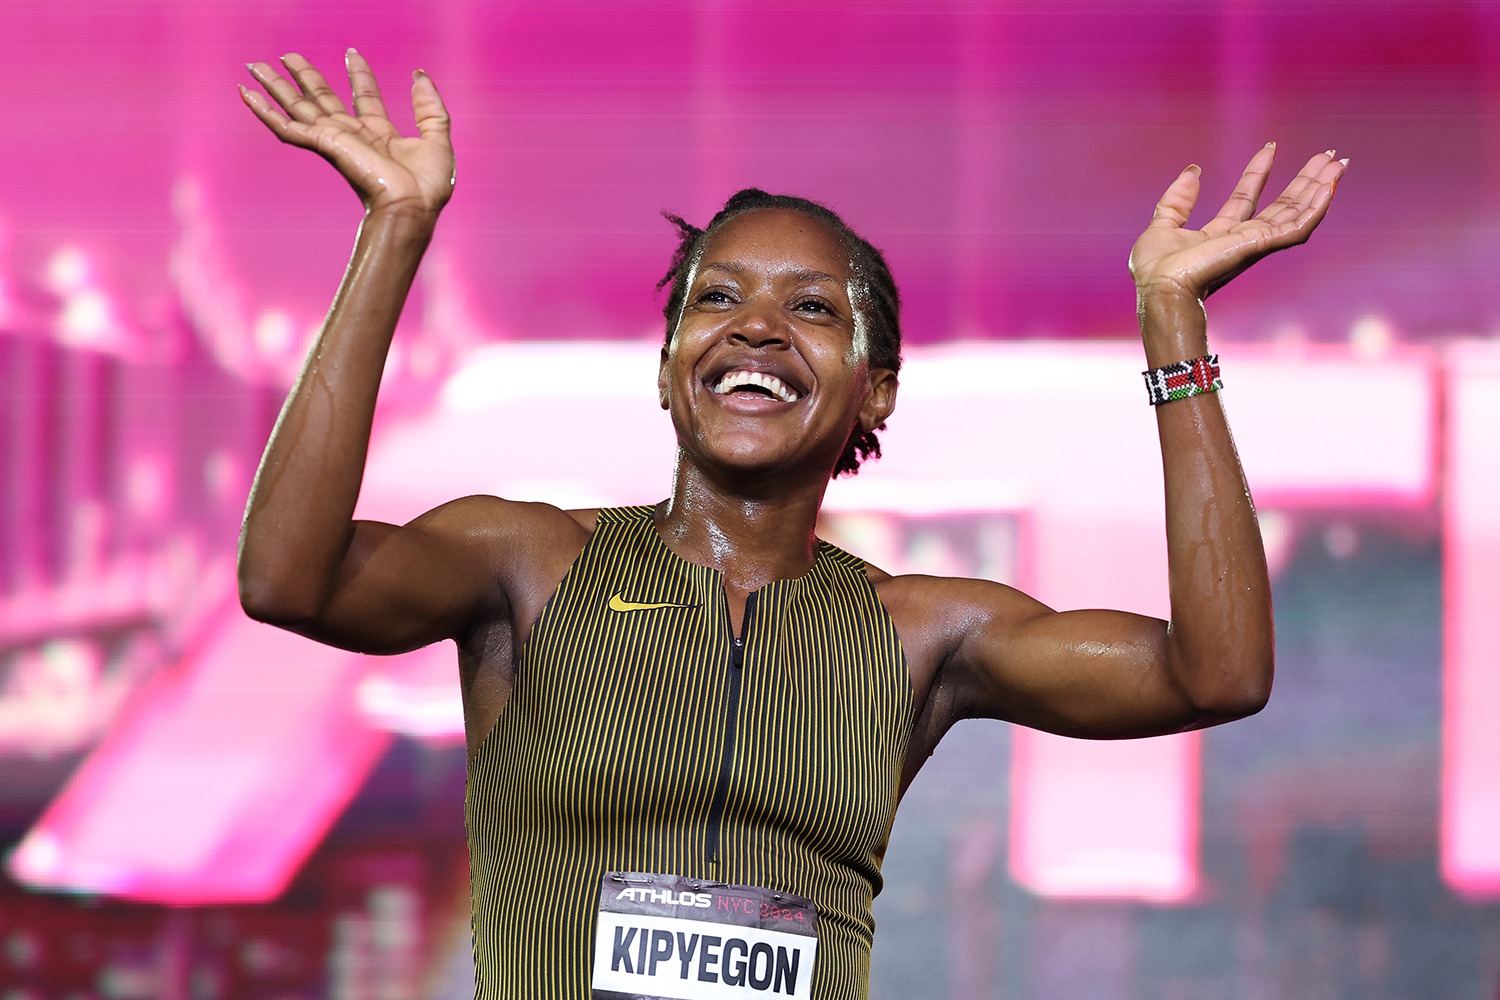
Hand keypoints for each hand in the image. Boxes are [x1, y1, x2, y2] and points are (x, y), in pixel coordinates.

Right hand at [241, 50, 454, 218]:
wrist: (413, 206)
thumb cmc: (427, 186)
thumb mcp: (438, 137)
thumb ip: (430, 106)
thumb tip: (420, 75)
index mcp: (380, 135)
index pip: (364, 97)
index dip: (359, 74)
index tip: (352, 53)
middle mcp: (353, 136)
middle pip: (322, 98)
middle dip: (305, 75)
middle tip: (287, 55)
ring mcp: (335, 140)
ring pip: (298, 107)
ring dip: (276, 86)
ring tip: (256, 66)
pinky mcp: (323, 145)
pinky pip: (286, 127)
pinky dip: (263, 111)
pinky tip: (246, 94)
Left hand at [1128, 145, 1345, 301]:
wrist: (1160, 288)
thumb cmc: (1155, 271)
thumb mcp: (1161, 224)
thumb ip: (1177, 199)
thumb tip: (1193, 170)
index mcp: (1217, 236)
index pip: (1244, 200)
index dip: (1257, 173)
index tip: (1270, 148)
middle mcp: (1241, 240)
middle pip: (1281, 206)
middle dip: (1303, 180)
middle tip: (1325, 155)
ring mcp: (1254, 244)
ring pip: (1296, 213)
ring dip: (1318, 187)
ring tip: (1337, 162)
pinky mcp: (1261, 246)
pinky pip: (1297, 227)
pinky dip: (1316, 208)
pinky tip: (1330, 187)